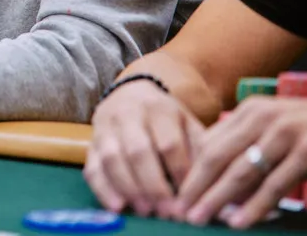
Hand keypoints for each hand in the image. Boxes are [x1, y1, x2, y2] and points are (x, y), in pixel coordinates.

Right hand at [84, 80, 205, 218]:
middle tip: (166, 212)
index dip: (179, 173)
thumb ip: (199, 152)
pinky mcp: (90, 143)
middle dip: (153, 185)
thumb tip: (215, 189)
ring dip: (128, 188)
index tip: (189, 199)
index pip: (169, 143)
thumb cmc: (165, 118)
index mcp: (158, 109)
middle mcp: (127, 115)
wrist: (130, 94)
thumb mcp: (187, 124)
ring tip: (145, 211)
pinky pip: (91, 167)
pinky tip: (117, 206)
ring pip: (111, 158)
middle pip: (138, 151)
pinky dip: (102, 189)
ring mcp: (105, 128)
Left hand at [177, 98, 306, 228]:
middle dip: (194, 186)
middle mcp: (264, 117)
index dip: (189, 170)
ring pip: (241, 170)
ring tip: (199, 219)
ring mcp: (287, 133)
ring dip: (217, 198)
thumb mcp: (280, 130)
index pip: (210, 142)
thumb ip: (250, 148)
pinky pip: (275, 184)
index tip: (174, 193)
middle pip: (217, 155)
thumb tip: (218, 179)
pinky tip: (241, 221)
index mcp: (252, 110)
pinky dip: (255, 205)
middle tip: (177, 211)